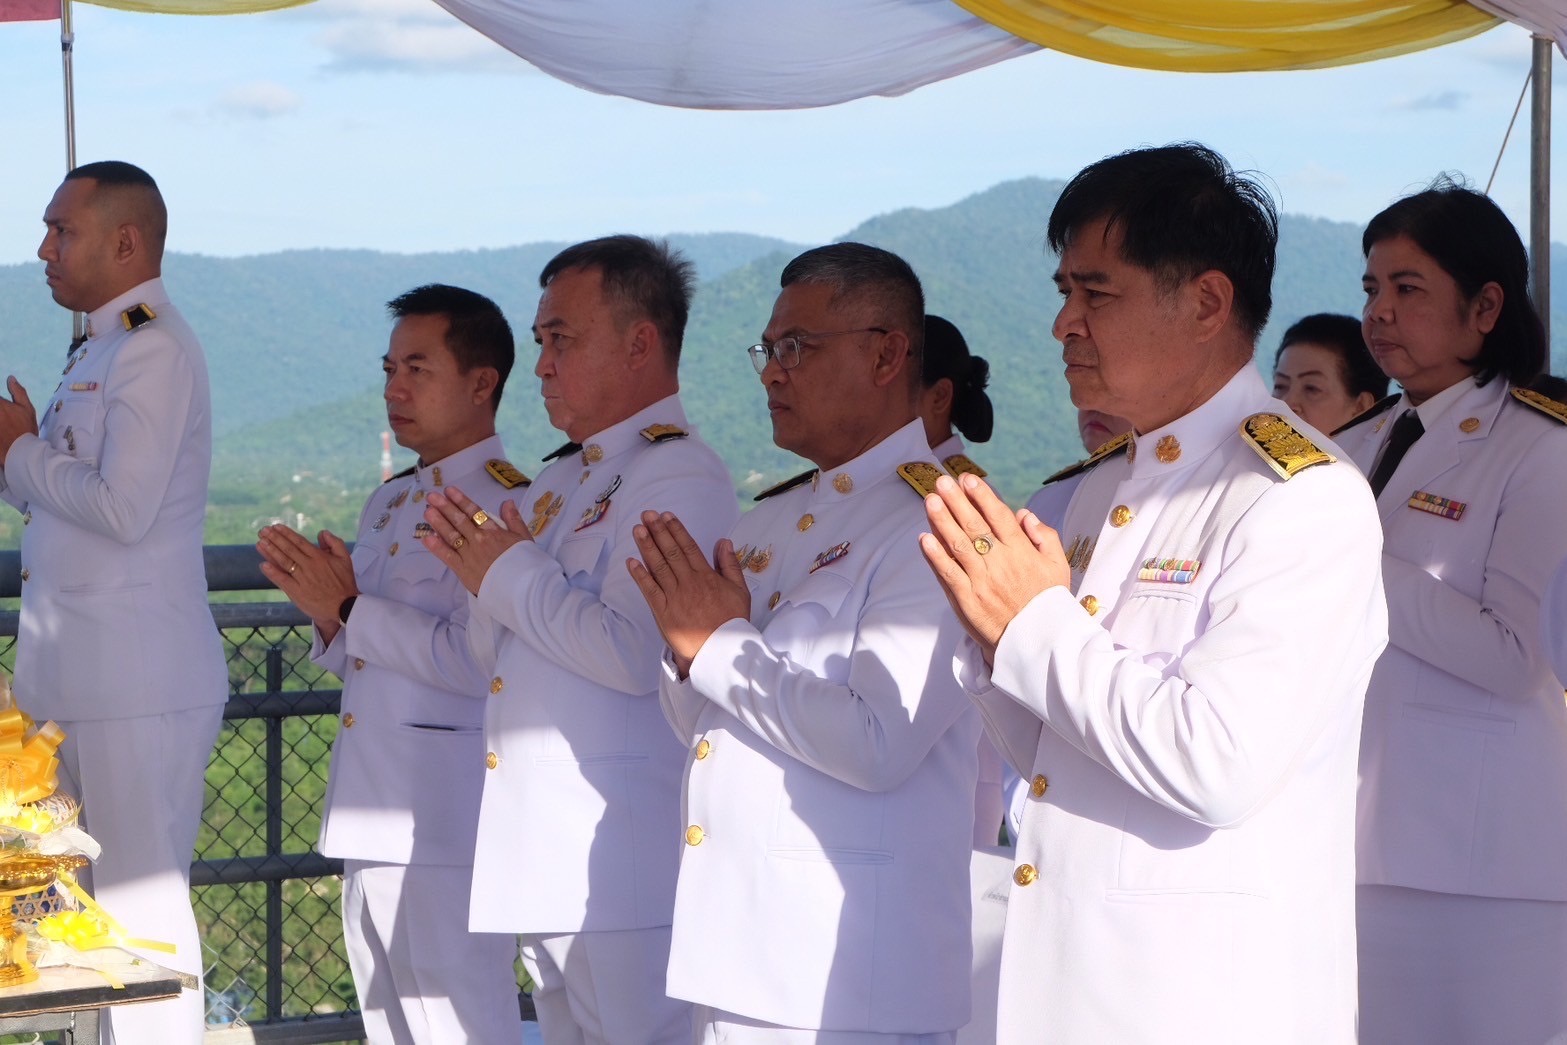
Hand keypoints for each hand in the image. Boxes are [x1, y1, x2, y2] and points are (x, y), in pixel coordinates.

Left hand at [0, 378, 39, 464]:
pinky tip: (2, 430)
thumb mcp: (27, 409)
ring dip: (0, 420)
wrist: (20, 451)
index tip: (5, 409)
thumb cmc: (25, 429)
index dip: (1, 403)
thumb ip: (18, 392)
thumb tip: (10, 378)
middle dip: (1, 412)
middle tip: (5, 419)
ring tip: (4, 424)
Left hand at [257, 524, 357, 643]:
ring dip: (271, 551)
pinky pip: (282, 580)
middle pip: (289, 549)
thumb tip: (322, 532)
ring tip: (260, 543)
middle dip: (274, 539)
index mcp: (320, 556)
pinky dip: (273, 572)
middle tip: (263, 531)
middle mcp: (309, 565)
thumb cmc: (344, 583)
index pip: (299, 541)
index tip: (276, 527)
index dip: (286, 534)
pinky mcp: (297, 592)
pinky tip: (263, 565)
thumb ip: (335, 543)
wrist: (344, 607)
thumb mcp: (346, 559)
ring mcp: (302, 579)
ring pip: (284, 562)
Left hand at [420, 486, 524, 594]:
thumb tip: (507, 502)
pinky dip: (437, 547)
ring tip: (427, 512)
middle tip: (432, 496)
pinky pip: (448, 556)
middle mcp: (479, 540)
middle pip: (459, 521)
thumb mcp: (524, 538)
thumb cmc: (526, 563)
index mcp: (494, 531)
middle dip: (445, 507)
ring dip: (438, 523)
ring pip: (451, 536)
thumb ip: (514, 519)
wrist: (522, 588)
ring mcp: (469, 555)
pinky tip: (427, 538)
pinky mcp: (463, 570)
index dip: (461, 500)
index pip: (474, 512)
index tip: (449, 490)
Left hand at [627, 510, 749, 677]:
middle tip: (647, 514)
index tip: (666, 516)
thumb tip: (723, 541)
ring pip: (659, 567)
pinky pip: (650, 590)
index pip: (688, 547)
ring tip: (638, 529)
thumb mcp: (740, 590)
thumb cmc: (732, 620)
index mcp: (707, 576)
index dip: (676, 530)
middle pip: (671, 552)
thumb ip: (730, 564)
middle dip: (658, 531)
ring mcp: (675, 597)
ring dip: (647, 546)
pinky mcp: (664, 612)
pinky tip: (631, 561)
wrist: (722, 651)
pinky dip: (640, 575)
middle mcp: (689, 583)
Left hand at [919, 472, 1069, 661]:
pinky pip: (948, 573)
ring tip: (930, 500)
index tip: (967, 479)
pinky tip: (924, 538)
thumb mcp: (1059, 566)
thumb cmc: (1048, 603)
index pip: (999, 517)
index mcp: (1022, 552)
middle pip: (974, 525)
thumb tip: (1024, 513)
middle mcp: (1000, 562)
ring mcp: (981, 581)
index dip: (981, 496)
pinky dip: (935, 555)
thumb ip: (1045, 536)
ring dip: (942, 520)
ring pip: (958, 545)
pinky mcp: (967, 600)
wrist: (1038, 644)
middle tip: (941, 481)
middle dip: (956, 501)